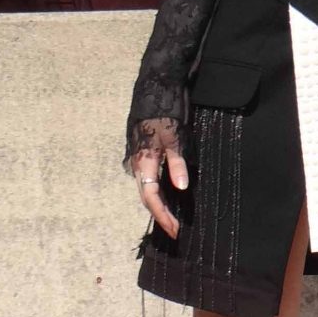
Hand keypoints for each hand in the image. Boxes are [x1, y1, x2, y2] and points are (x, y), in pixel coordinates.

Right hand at [125, 115, 187, 235]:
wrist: (156, 86)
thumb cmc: (167, 111)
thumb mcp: (175, 138)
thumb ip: (177, 163)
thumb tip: (181, 188)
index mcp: (144, 161)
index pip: (151, 197)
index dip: (163, 215)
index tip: (175, 230)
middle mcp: (136, 162)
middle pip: (146, 196)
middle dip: (161, 214)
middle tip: (175, 229)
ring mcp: (137, 157)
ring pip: (146, 187)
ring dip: (159, 204)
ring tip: (173, 217)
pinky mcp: (142, 152)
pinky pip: (148, 177)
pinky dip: (157, 190)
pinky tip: (168, 195)